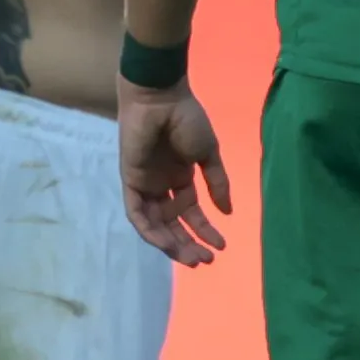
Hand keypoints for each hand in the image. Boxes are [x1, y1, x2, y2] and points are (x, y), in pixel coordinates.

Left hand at [118, 76, 233, 263]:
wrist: (161, 99)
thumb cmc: (186, 120)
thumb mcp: (208, 154)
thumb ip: (217, 183)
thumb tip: (228, 211)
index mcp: (181, 178)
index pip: (191, 213)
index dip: (205, 230)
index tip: (221, 246)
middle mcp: (163, 186)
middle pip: (173, 224)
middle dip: (188, 244)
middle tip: (205, 260)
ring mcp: (146, 185)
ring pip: (156, 225)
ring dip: (172, 243)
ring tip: (190, 257)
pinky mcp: (131, 182)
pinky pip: (138, 214)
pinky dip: (150, 231)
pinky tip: (166, 243)